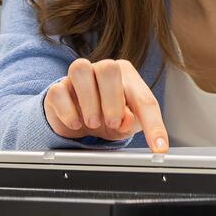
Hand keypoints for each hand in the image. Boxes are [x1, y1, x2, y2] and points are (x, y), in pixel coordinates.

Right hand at [43, 58, 168, 152]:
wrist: (78, 121)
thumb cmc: (108, 116)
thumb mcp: (126, 124)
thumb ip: (131, 122)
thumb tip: (127, 120)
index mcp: (127, 76)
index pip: (144, 98)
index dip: (154, 124)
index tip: (159, 147)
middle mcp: (102, 70)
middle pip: (109, 68)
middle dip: (112, 99)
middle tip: (112, 123)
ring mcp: (78, 77)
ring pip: (80, 69)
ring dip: (88, 100)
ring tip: (93, 123)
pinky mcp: (57, 88)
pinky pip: (58, 91)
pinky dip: (67, 111)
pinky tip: (75, 123)